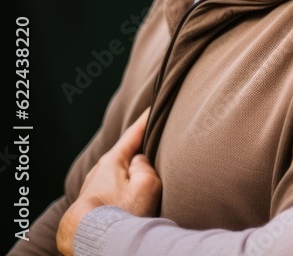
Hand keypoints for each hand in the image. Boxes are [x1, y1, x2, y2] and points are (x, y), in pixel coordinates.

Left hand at [57, 108, 161, 254]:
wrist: (87, 238)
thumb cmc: (119, 214)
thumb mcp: (146, 186)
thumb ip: (147, 166)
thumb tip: (139, 162)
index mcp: (113, 160)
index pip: (133, 133)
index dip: (146, 119)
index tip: (154, 107)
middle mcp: (99, 169)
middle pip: (124, 153)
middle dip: (138, 148)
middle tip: (152, 140)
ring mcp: (93, 186)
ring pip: (117, 172)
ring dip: (128, 171)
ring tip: (142, 174)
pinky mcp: (91, 202)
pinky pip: (111, 187)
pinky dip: (122, 186)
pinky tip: (127, 196)